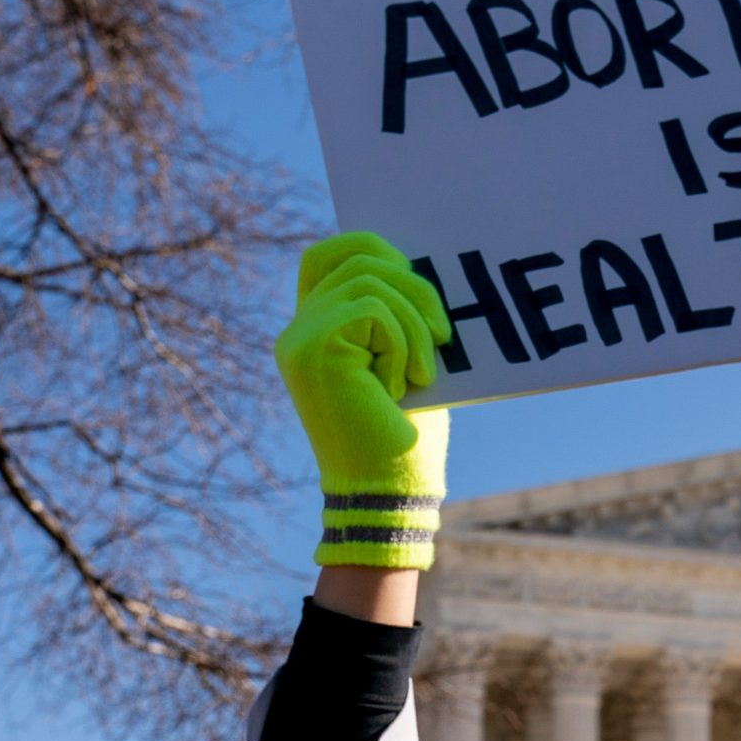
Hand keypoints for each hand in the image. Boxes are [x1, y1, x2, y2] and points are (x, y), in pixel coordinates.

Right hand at [275, 232, 452, 570]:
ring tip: (422, 373)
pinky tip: (404, 384)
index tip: (419, 285)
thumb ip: (396, 313)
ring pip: (370, 281)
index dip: (375, 248)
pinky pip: (373, 308)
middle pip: (358, 257)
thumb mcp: (403, 360)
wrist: (388, 492)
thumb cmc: (404, 435)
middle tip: (442, 333)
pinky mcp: (311, 348)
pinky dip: (403, 342)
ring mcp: (299, 338)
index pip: (331, 254)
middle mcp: (298, 330)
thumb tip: (418, 264)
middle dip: (415, 286)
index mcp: (316, 330)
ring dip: (414, 325)